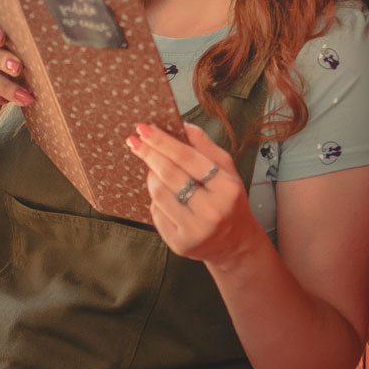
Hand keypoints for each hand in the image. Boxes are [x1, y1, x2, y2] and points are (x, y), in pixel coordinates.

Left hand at [126, 121, 258, 263]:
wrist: (234, 242)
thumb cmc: (229, 201)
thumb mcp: (227, 171)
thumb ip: (206, 147)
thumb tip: (184, 125)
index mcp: (227, 189)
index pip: (188, 158)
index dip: (162, 141)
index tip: (143, 129)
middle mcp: (212, 211)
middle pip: (169, 174)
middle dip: (148, 154)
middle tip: (134, 141)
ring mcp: (195, 230)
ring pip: (158, 194)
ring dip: (152, 177)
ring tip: (156, 171)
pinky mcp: (179, 243)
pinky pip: (156, 213)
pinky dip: (157, 200)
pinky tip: (166, 197)